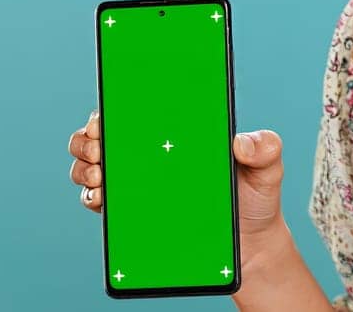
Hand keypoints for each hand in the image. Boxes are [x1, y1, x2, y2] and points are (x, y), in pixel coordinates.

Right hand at [66, 110, 290, 237]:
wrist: (249, 246)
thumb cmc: (254, 200)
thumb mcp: (267, 169)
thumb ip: (265, 148)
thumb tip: (241, 141)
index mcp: (177, 133)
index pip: (135, 109)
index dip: (112, 106)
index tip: (106, 115)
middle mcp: (150, 154)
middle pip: (101, 135)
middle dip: (88, 137)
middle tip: (100, 146)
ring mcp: (138, 183)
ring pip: (90, 165)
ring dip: (84, 166)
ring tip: (100, 175)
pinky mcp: (132, 213)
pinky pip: (97, 201)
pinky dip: (91, 197)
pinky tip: (101, 198)